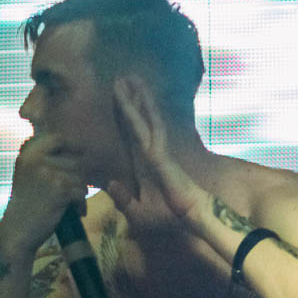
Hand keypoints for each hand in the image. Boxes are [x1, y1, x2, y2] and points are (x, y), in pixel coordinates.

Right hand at [0, 132, 86, 261]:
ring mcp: (48, 174)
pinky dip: (80, 204)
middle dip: (78, 178)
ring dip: (80, 192)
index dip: (71, 147)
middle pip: (74, 160)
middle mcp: (36, 160)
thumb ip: (43, 159)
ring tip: (70, 204)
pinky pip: (81, 191)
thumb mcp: (27, 174)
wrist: (17, 231)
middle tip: (71, 194)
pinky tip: (73, 211)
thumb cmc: (26, 204)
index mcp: (28, 154)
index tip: (77, 157)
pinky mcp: (59, 189)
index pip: (57, 138)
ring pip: (80, 177)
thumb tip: (75, 147)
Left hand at [106, 76, 207, 231]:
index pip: (129, 136)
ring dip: (135, 98)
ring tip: (127, 77)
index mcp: (143, 164)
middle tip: (120, 77)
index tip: (117, 101)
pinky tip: (138, 97)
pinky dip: (143, 112)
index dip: (123, 119)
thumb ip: (123, 199)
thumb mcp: (137, 212)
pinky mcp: (161, 152)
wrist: (187, 220)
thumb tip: (110, 184)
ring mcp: (156, 149)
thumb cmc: (167, 218)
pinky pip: (150, 128)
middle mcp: (149, 152)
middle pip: (135, 121)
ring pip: (143, 118)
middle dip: (129, 100)